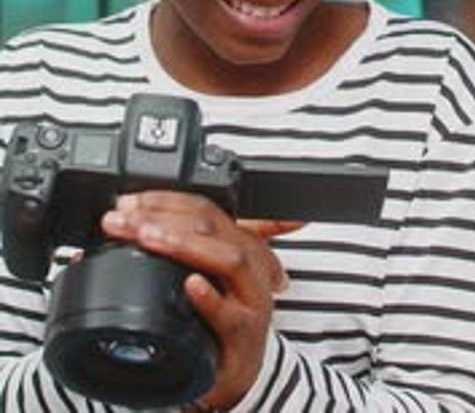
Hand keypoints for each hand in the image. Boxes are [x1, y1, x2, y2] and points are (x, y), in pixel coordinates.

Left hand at [101, 192, 299, 408]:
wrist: (237, 374)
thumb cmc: (216, 319)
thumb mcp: (204, 273)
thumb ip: (175, 246)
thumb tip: (128, 221)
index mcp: (237, 243)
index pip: (203, 207)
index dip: (163, 200)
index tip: (127, 203)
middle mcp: (250, 264)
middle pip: (212, 225)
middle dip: (163, 217)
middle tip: (125, 220)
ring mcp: (250, 300)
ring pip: (229, 260)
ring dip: (185, 245)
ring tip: (149, 239)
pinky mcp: (245, 338)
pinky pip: (231, 316)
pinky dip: (210, 299)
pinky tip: (190, 285)